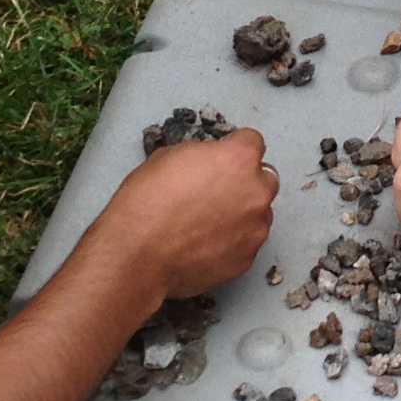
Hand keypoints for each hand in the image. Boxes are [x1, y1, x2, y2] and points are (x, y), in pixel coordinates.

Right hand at [95, 127, 278, 302]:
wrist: (137, 253)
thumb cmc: (146, 202)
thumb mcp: (169, 156)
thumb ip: (202, 156)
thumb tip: (209, 162)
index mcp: (239, 158)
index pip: (252, 141)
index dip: (233, 148)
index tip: (222, 158)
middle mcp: (256, 192)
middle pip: (263, 179)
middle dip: (244, 182)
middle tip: (214, 192)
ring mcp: (255, 228)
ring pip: (258, 214)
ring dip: (241, 213)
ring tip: (206, 223)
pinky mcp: (247, 258)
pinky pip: (246, 243)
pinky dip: (232, 241)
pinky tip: (204, 244)